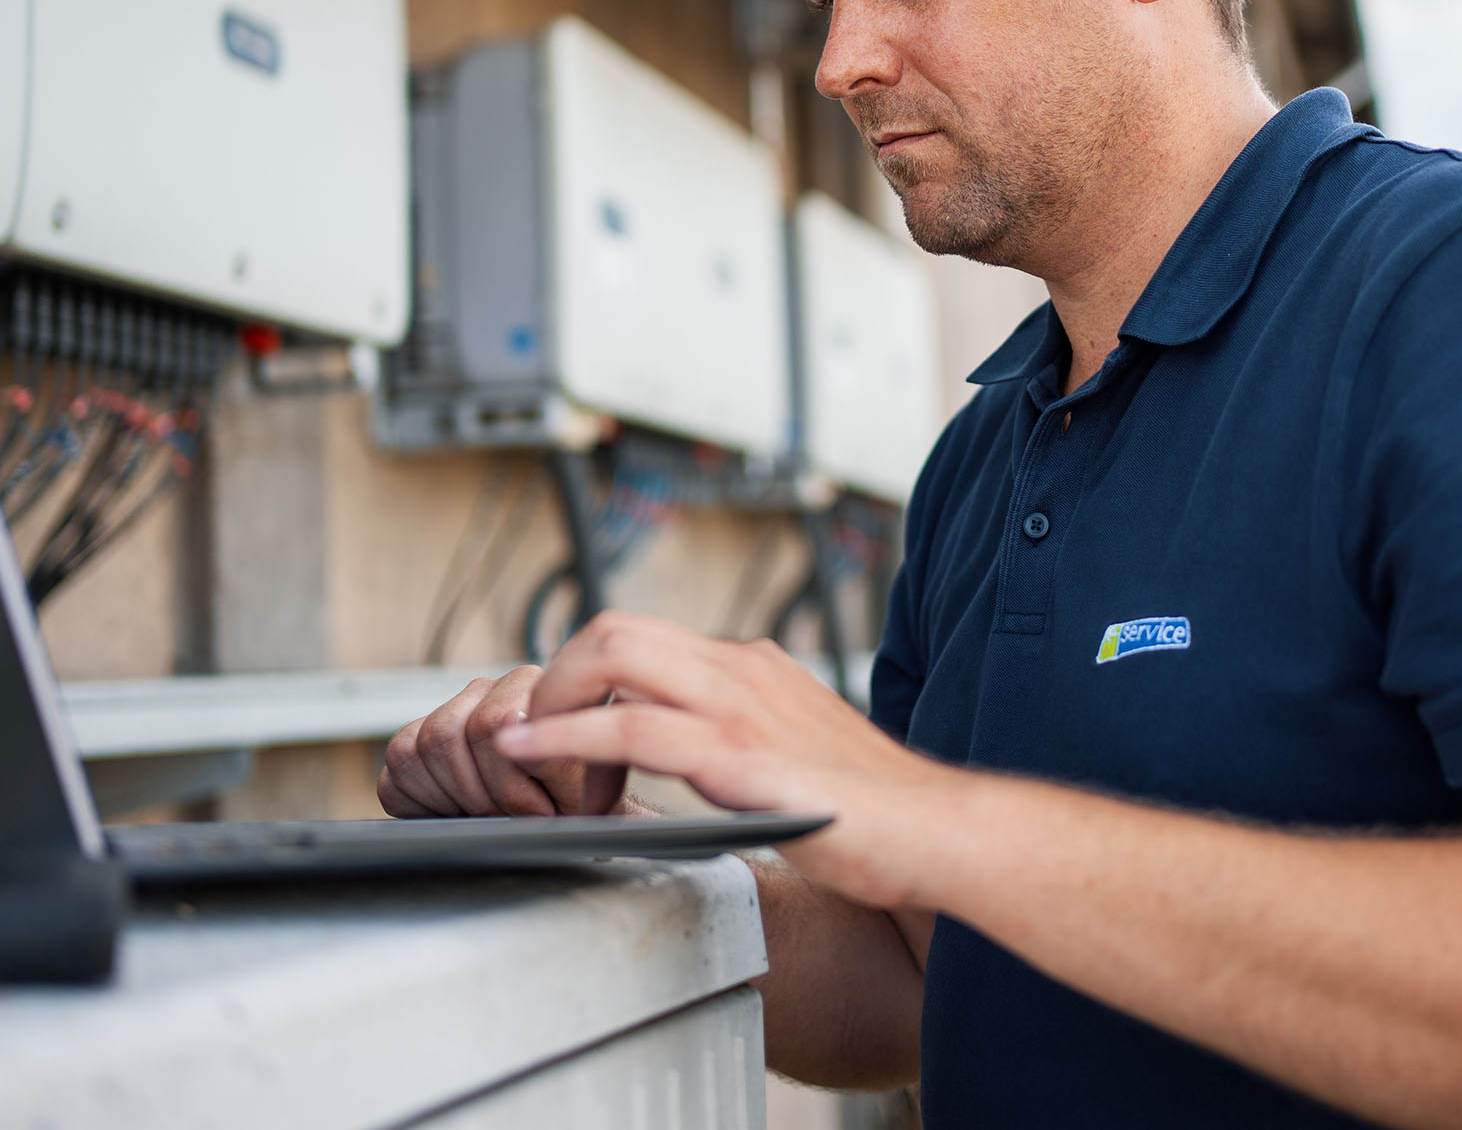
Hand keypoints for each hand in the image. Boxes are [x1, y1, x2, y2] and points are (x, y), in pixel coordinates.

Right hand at [377, 667, 627, 817]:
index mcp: (535, 689)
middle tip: (512, 820)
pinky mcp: (413, 742)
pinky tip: (461, 812)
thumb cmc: (582, 806)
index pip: (492, 723)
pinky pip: (398, 769)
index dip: (511, 786)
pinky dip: (424, 803)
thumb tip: (511, 719)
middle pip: (446, 734)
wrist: (569, 821)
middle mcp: (489, 690)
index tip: (540, 813)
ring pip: (416, 749)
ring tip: (491, 815)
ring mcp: (449, 712)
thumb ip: (557, 753)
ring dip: (454, 798)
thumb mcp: (590, 790)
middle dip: (480, 795)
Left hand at [495, 612, 963, 907]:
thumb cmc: (872, 809)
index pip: (641, 637)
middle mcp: (742, 669)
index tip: (563, 730)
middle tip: (534, 738)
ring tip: (525, 752)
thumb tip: (686, 753)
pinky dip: (565, 738)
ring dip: (550, 702)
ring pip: (611, 658)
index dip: (585, 677)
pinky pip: (629, 727)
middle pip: (613, 630)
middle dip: (556, 676)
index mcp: (753, 667)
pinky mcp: (739, 755)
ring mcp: (741, 705)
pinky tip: (534, 757)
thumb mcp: (792, 751)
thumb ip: (740, 738)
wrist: (936, 832)